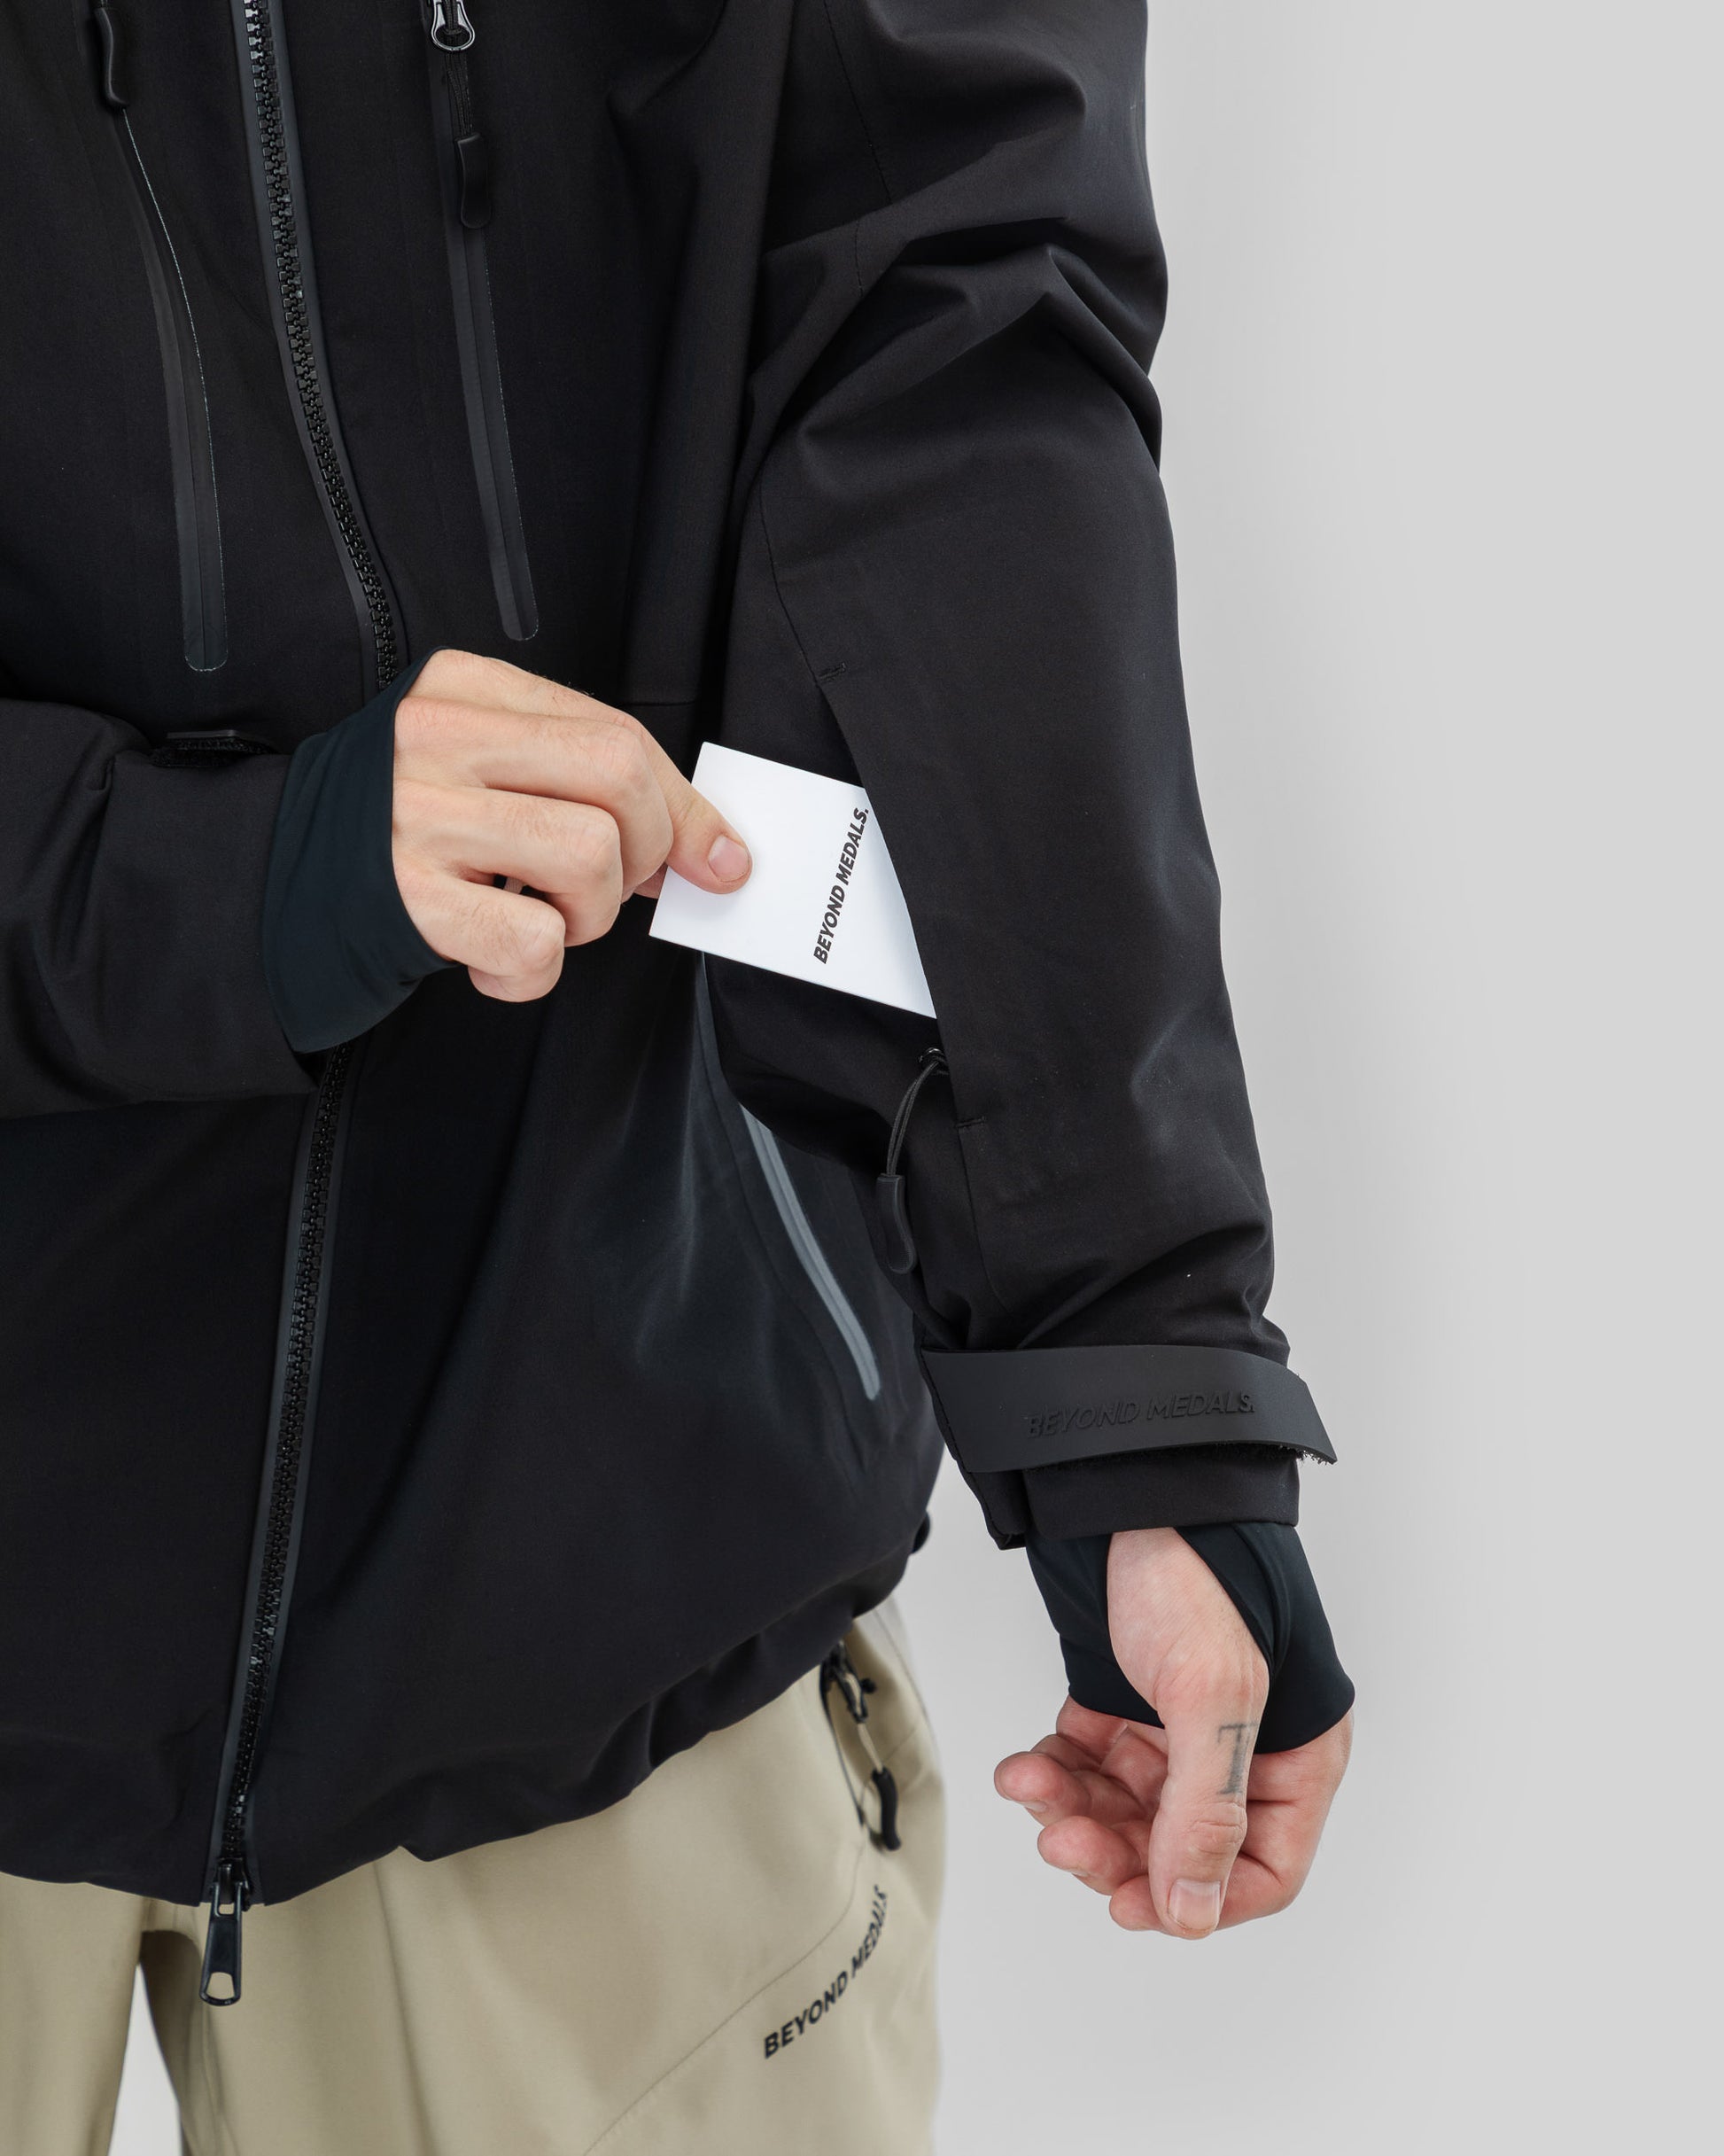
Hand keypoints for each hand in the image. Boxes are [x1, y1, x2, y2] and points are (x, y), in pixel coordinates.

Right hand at [391, 649, 750, 1000]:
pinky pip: (535, 943)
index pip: (615, 733)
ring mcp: (415, 819)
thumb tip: (712, 851)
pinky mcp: (404, 900)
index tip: (714, 858)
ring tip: (537, 920)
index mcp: (461, 690)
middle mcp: (434, 740)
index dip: (683, 807)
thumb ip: (584, 786)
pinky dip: (533, 973)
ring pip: (589, 857)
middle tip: (609, 891)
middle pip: (618, 776)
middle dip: (648, 852)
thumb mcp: (483, 772)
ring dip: (588, 916)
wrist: (266, 886)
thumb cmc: (400, 833)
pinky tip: (488, 959)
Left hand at [994, 1526, 1351, 1936]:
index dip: (1200, 1896)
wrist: (1125, 1490)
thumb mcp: (1210, 1693)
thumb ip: (1205, 1808)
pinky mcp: (1124, 1703)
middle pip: (1182, 1848)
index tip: (1135, 1903)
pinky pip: (1090, 1768)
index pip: (1263, 1870)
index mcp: (1297, 1753)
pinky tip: (1026, 1764)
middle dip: (1117, 1850)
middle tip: (1063, 1843)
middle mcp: (1243, 1749)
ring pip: (1126, 1813)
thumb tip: (1191, 1911)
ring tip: (1032, 1788)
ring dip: (1074, 1812)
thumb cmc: (1193, 1573)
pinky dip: (1055, 1774)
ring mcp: (1179, 1727)